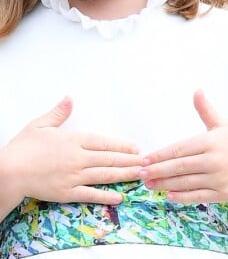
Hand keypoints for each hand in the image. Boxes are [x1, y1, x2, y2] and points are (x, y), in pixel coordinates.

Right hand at [2, 97, 141, 205]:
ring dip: (125, 175)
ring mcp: (74, 176)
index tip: (136, 148)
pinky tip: (119, 197)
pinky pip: (91, 194)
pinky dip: (106, 196)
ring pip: (105, 175)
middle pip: (110, 159)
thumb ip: (59, 113)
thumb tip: (70, 98)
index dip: (123, 146)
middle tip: (147, 163)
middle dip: (130, 160)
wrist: (8, 172)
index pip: (105, 142)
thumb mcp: (39, 125)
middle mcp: (78, 158)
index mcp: (74, 140)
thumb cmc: (22, 148)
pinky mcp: (67, 192)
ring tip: (140, 175)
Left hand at [140, 90, 227, 203]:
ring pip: (186, 182)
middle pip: (180, 166)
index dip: (160, 155)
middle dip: (158, 171)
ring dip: (165, 184)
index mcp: (211, 141)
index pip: (180, 149)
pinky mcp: (222, 193)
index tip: (145, 159)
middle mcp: (214, 160)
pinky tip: (169, 195)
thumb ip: (206, 110)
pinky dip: (182, 196)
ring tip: (149, 184)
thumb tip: (197, 90)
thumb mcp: (221, 125)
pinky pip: (198, 196)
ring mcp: (218, 178)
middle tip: (140, 173)